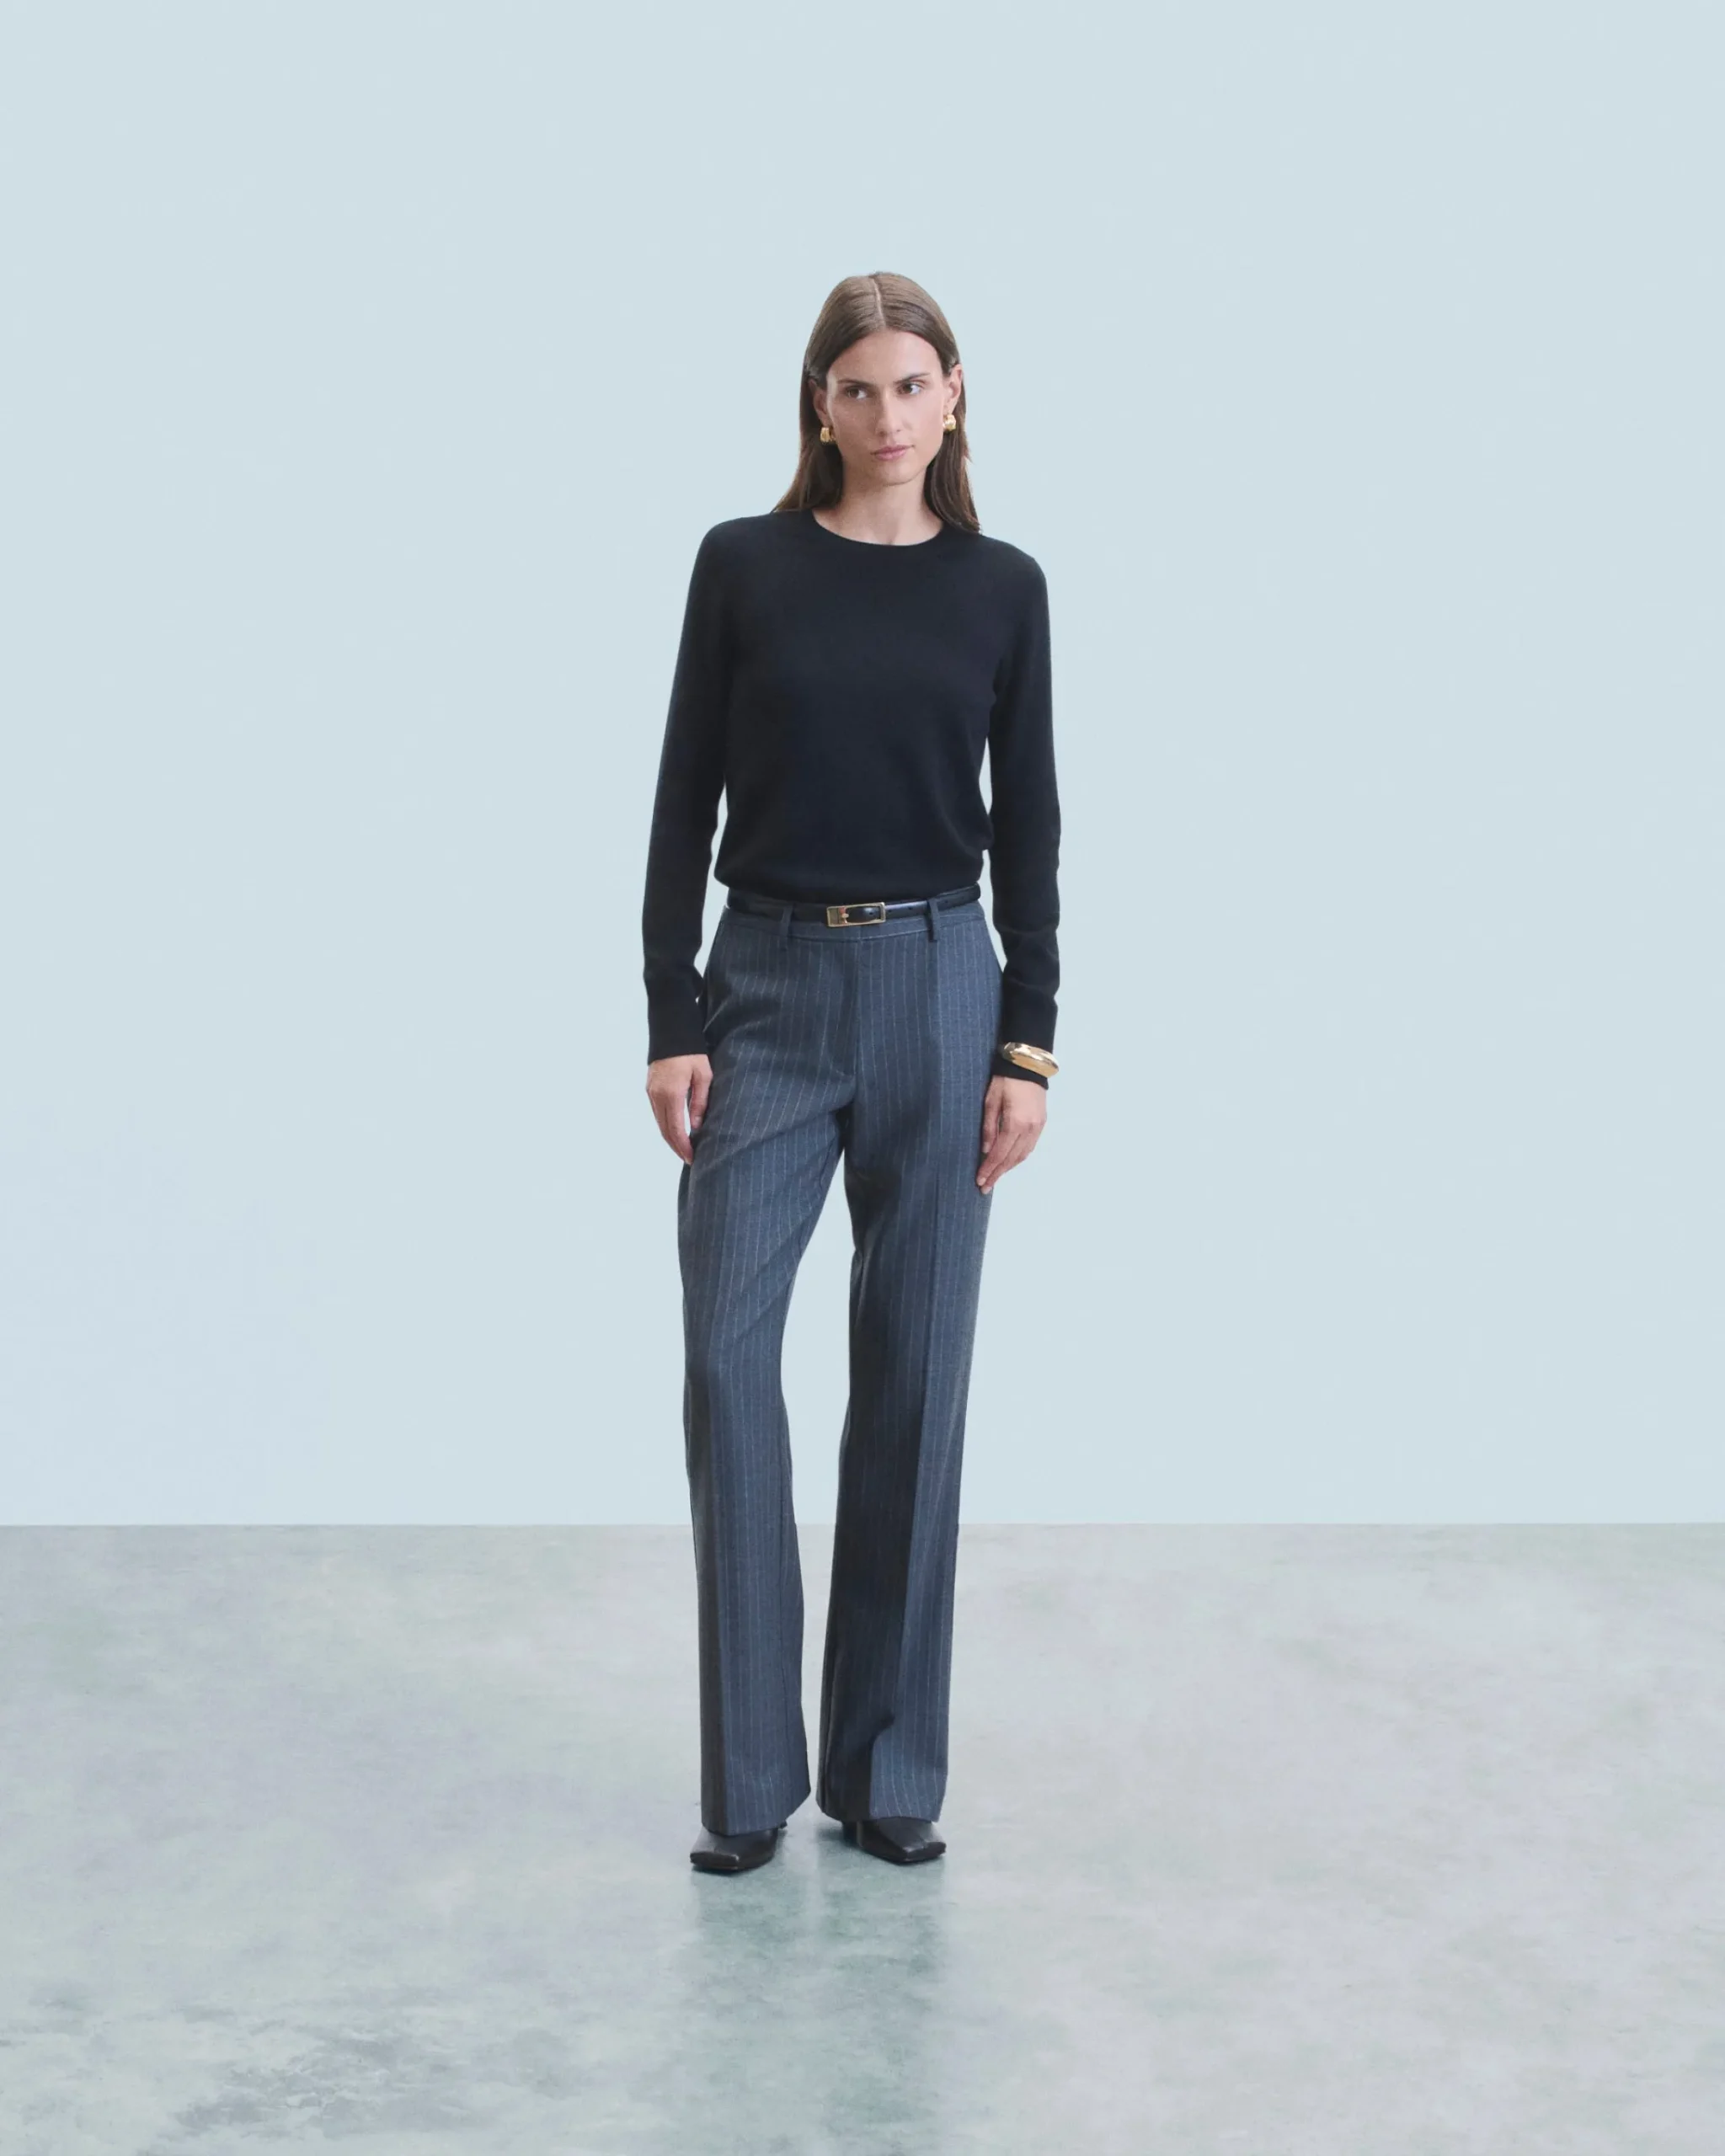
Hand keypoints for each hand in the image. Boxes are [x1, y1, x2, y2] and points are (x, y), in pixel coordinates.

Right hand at [646, 1053, 712, 1163]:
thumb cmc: (692, 1053)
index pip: (675, 1129)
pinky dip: (665, 1125)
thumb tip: (696, 1126)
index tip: (691, 1158)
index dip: (683, 1146)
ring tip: (683, 1149)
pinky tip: (675, 1130)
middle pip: (664, 1130)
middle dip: (676, 1147)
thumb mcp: (703, 1076)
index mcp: (671, 1094)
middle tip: (688, 1159)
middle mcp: (657, 1096)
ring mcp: (651, 1092)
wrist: (671, 1032)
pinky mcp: (649, 1089)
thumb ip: (700, 1102)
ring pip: (659, 1123)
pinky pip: (657, 1113)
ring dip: (670, 1138)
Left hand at [977, 1074, 1046, 1192]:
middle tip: (985, 1186)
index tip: (980, 1180)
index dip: (989, 1169)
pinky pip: (1029, 1147)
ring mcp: (1037, 1127)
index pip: (999, 1153)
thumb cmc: (1005, 1081)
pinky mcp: (1041, 1123)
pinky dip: (1018, 1157)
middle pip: (1011, 1159)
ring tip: (995, 1177)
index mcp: (1014, 1123)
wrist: (1028, 1065)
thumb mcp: (990, 1102)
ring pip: (1022, 1155)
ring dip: (1008, 1168)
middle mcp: (1029, 1129)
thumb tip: (985, 1150)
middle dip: (997, 1173)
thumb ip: (988, 1128)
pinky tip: (1010, 1162)